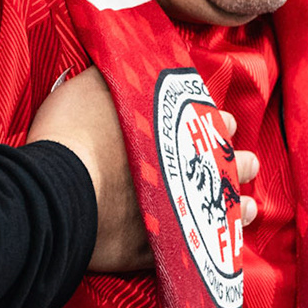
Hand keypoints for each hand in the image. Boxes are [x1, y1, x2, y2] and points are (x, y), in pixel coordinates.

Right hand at [30, 70, 260, 274]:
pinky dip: (214, 244)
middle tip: (247, 162)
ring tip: (252, 206)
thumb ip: (115, 74)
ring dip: (239, 205)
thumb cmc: (71, 136)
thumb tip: (129, 59)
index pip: (203, 120)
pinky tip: (226, 241)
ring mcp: (173, 209)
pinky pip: (194, 248)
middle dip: (235, 161)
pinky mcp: (156, 247)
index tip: (225, 124)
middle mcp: (179, 168)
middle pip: (218, 164)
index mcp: (168, 128)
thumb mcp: (90, 87)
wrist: (55, 194)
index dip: (213, 122)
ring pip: (218, 207)